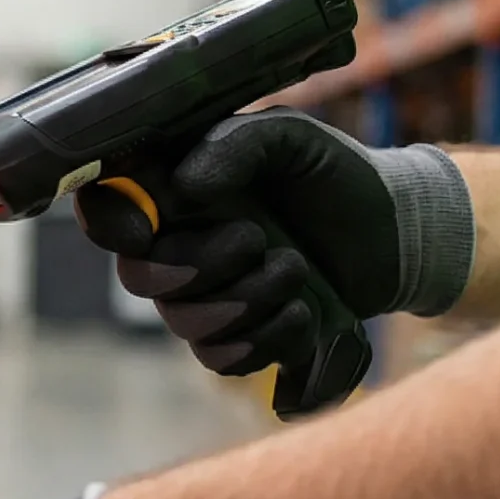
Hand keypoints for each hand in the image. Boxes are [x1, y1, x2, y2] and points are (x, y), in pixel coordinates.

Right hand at [75, 108, 472, 375]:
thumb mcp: (292, 138)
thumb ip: (238, 145)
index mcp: (174, 186)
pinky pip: (220, 360)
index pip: (105, 205)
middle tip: (257, 240)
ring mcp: (205, 296)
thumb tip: (183, 190)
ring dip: (244, 304)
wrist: (393, 233)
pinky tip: (303, 315)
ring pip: (183, 324)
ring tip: (298, 271)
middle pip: (140, 277)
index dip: (108, 222)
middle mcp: (177, 243)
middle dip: (199, 267)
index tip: (145, 229)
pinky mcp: (239, 337)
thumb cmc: (334, 173)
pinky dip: (263, 342)